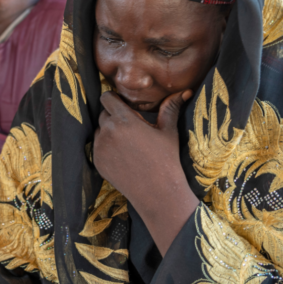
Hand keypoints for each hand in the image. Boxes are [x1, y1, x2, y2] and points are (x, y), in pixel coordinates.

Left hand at [93, 90, 197, 254]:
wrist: (157, 192)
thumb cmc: (166, 159)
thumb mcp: (168, 132)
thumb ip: (170, 108)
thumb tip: (184, 91)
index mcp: (124, 119)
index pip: (107, 97)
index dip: (114, 99)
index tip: (124, 105)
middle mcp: (108, 131)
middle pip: (103, 113)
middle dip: (114, 116)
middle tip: (131, 127)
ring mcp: (100, 147)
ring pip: (99, 131)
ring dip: (109, 132)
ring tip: (128, 143)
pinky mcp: (97, 161)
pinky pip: (97, 147)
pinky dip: (106, 148)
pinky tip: (124, 156)